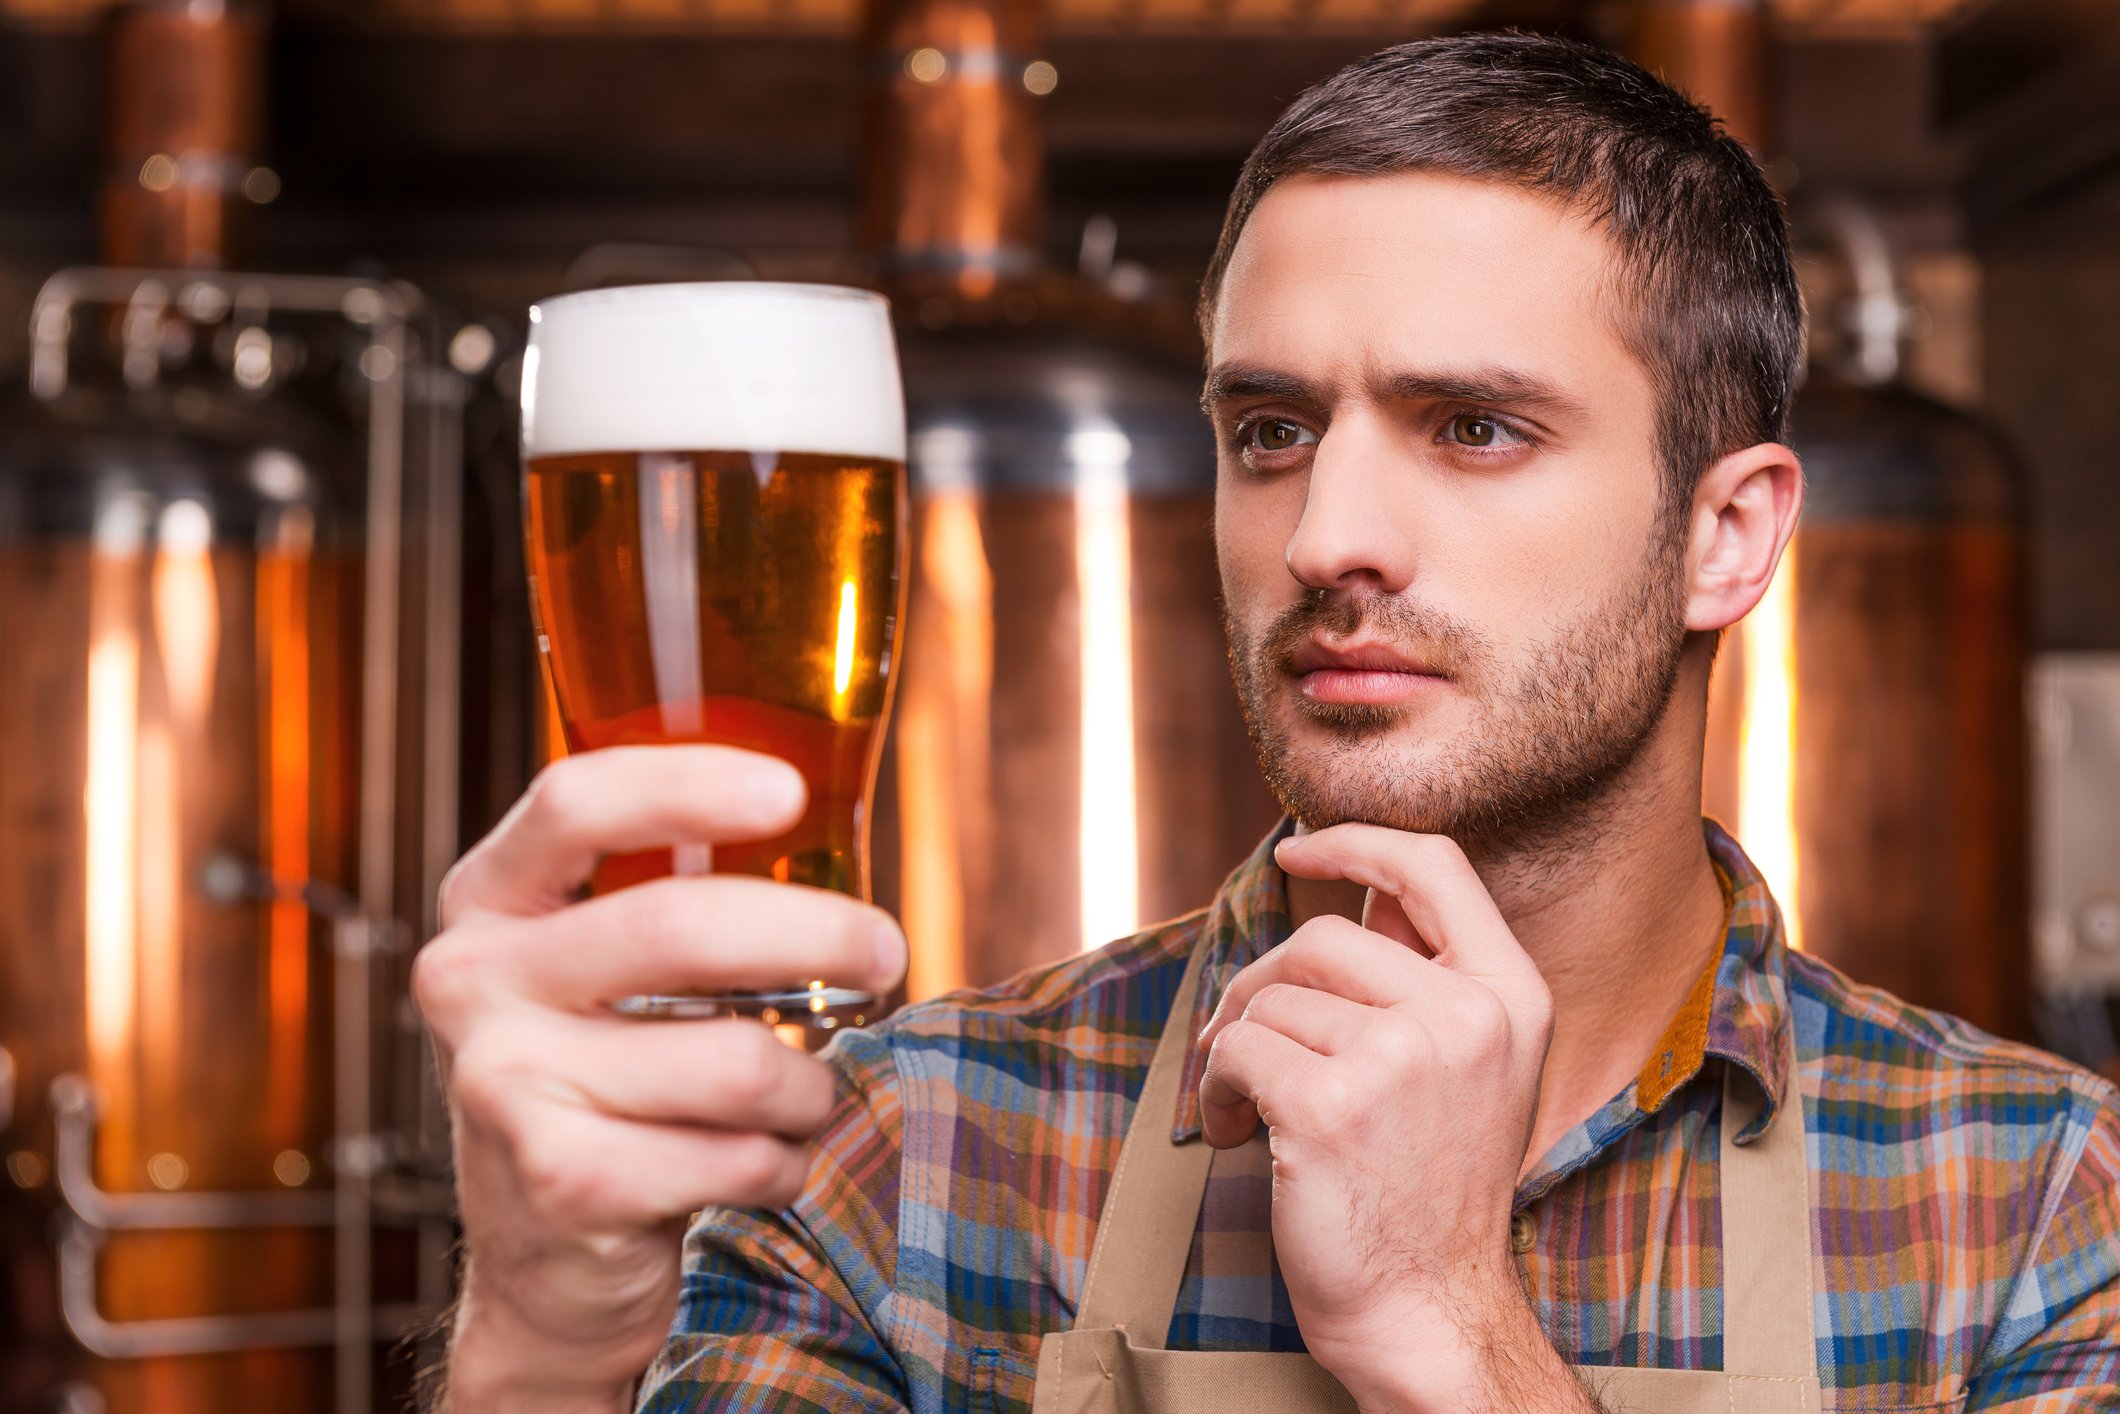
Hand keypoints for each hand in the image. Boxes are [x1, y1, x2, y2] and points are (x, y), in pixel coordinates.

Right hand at [414, 747, 905, 1412]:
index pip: (576, 802)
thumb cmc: (612, 1077)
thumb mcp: (605, 969)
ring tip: (799, 1096)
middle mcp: (471, 980)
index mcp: (488, 898)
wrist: (548, 1261)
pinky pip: (739, 1155)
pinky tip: (763, 1164)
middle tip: (886, 953)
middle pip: (681, 925)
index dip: (687, 784)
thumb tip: (835, 816)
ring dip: (807, 1085)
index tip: (789, 792)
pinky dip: (784, 1164)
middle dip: (820, 935)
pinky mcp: (558, 1182)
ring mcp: (502, 1084)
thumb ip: (673, 886)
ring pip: (735, 1060)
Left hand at [1197, 825, 1577, 1412]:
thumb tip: (1358, 888)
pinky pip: (1239, 1050)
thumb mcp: (1470, 1069)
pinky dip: (1216, 1090)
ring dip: (1235, 1051)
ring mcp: (1402, 1058)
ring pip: (1271, 997)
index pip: (1435, 866)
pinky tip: (1233, 1135)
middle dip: (1264, 987)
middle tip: (1247, 1049)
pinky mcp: (1332, 1105)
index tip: (1296, 849)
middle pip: (1323, 937)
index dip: (1356, 840)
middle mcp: (1467, 1016)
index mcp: (1512, 996)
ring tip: (1247, 1110)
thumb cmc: (1431, 1190)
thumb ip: (1425, 977)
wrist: (1428, 1310)